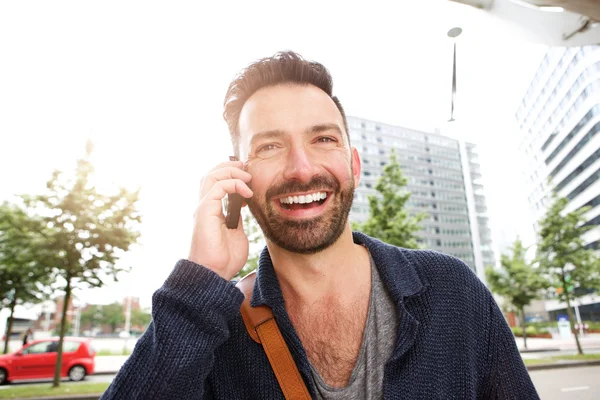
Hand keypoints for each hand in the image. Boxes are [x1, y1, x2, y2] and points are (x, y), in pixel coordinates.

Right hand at [188, 160, 252, 279]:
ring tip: (247, 177)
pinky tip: (246, 193)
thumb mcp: (236, 233)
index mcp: (211, 211)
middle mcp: (205, 206)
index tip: (249, 180)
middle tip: (247, 168)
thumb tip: (242, 208)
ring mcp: (203, 208)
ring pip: (211, 176)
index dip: (231, 175)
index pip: (216, 183)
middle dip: (229, 167)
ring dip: (231, 172)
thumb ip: (237, 219)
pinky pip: (216, 187)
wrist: (215, 274)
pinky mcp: (204, 211)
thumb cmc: (225, 259)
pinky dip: (232, 184)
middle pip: (211, 174)